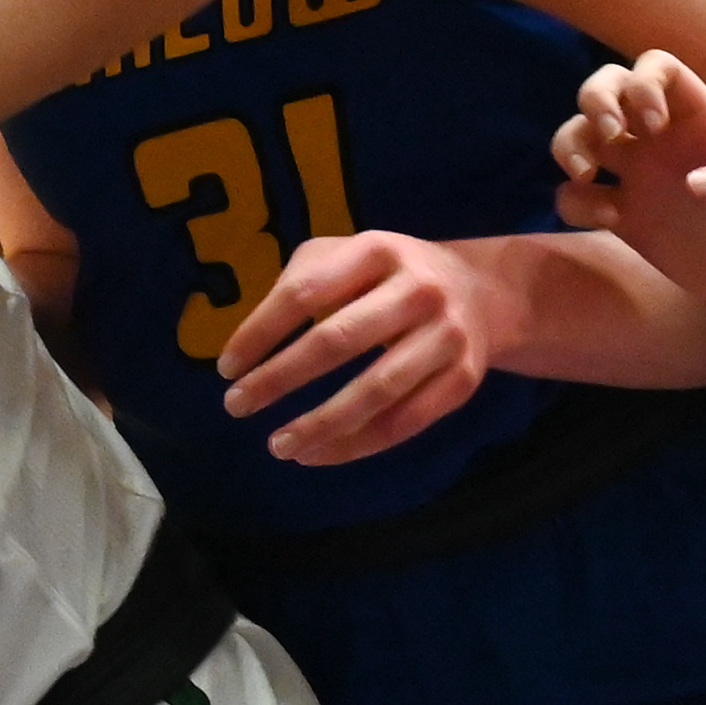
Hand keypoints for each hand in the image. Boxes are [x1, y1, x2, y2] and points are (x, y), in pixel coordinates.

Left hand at [217, 230, 512, 463]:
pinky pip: (405, 423)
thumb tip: (250, 344)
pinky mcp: (463, 379)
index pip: (305, 292)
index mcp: (377, 250)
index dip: (261, 331)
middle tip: (237, 406)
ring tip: (278, 446)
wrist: (479, 294)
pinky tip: (319, 454)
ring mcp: (446, 336)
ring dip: (319, 425)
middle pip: (337, 341)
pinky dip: (357, 446)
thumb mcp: (349, 255)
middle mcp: (417, 289)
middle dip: (280, 378)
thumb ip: (303, 281)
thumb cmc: (388, 277)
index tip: (227, 367)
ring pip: (375, 391)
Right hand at [553, 52, 705, 313]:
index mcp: (700, 117)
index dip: (643, 82)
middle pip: (606, 86)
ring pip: (578, 134)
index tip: (654, 123)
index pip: (657, 68)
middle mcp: (660, 138)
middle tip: (611, 136)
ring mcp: (636, 175)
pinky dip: (577, 202)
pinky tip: (611, 221)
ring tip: (588, 175)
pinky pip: (576, 196)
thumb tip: (693, 183)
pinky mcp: (621, 217)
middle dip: (595, 100)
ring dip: (568, 144)